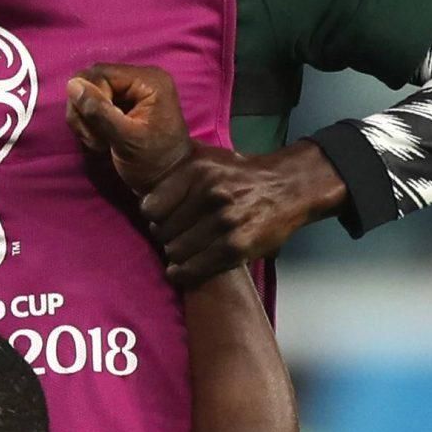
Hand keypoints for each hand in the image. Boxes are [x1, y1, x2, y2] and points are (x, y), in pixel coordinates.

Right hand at [66, 61, 191, 198]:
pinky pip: (93, 105)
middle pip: (91, 80)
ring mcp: (130, 91)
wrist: (169, 182)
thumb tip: (72, 85)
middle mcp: (139, 78)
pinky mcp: (122, 104)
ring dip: (85, 121)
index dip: (91, 101)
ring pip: (88, 93)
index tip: (99, 132)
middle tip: (95, 140)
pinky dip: (90, 124)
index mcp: (148, 80)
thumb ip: (99, 112)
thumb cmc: (153, 162)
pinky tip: (101, 141)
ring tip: (100, 143)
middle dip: (85, 111)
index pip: (100, 74)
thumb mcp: (126, 139)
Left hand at [140, 139, 348, 284]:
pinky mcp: (236, 247)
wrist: (287, 187)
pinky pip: (195, 269)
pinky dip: (183, 273)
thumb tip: (143, 181)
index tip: (160, 218)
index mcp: (198, 171)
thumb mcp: (209, 159)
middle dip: (164, 236)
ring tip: (181, 250)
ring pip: (175, 251)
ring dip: (174, 255)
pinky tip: (180, 270)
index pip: (151, 206)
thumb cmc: (243, 175)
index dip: (152, 216)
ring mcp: (224, 223)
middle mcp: (210, 195)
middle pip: (162, 231)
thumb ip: (178, 170)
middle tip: (173, 236)